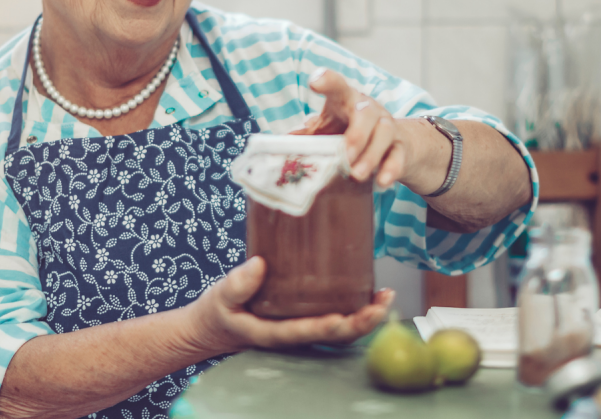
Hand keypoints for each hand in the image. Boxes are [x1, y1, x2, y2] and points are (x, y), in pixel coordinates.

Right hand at [187, 257, 392, 352]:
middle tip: (382, 302)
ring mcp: (302, 330)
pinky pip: (337, 320)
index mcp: (272, 333)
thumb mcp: (220, 297)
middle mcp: (293, 335)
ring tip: (386, 296)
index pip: (304, 333)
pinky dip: (358, 310)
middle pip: (334, 336)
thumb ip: (238, 284)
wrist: (214, 328)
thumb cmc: (219, 312)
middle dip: (361, 322)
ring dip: (366, 316)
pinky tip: (371, 293)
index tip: (344, 318)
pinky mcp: (305, 320)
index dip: (326, 327)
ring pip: (341, 330)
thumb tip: (259, 264)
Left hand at [295, 68, 405, 187]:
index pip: (337, 85)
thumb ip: (307, 134)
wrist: (395, 142)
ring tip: (356, 175)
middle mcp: (369, 109)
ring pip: (385, 134)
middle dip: (356, 134)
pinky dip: (391, 169)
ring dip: (371, 155)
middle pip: (366, 113)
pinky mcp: (402, 147)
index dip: (327, 81)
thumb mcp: (327, 129)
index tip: (315, 82)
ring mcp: (388, 126)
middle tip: (345, 156)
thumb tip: (279, 144)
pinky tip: (381, 182)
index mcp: (346, 100)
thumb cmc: (351, 130)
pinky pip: (399, 156)